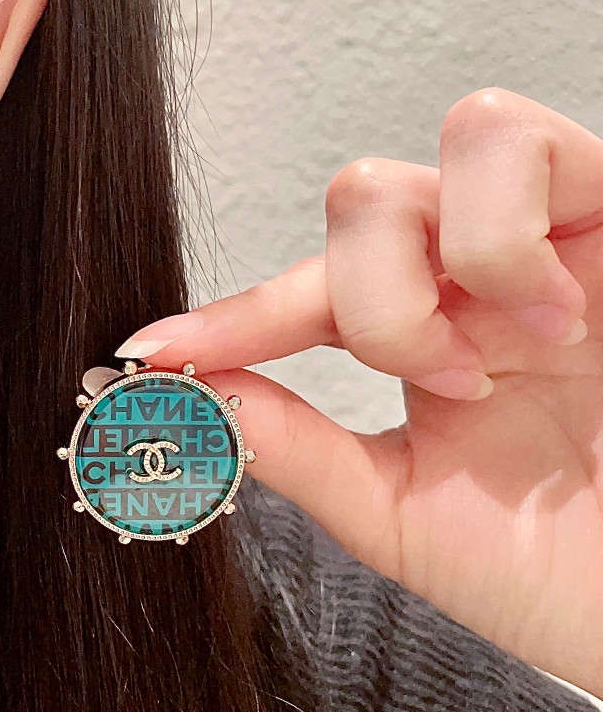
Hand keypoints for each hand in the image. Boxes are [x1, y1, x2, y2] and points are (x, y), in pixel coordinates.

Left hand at [115, 88, 602, 699]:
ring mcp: (543, 236)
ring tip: (505, 352)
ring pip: (419, 161)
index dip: (228, 316)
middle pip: (358, 202)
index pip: (305, 298)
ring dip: (429, 268)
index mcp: (429, 340)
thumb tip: (188, 398)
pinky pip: (513, 141)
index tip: (151, 352)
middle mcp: (478, 278)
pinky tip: (555, 318)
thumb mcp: (404, 516)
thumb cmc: (570, 570)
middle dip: (372, 302)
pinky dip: (500, 238)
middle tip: (440, 384)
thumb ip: (298, 450)